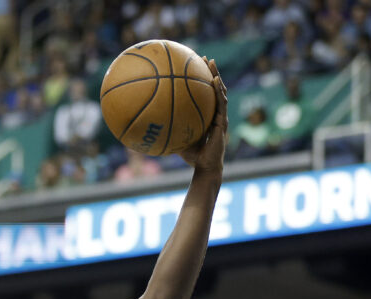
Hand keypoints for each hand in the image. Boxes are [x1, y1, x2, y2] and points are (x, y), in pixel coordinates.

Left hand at [179, 59, 226, 174]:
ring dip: (216, 75)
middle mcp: (215, 114)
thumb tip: (147, 123)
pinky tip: (215, 80)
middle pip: (213, 89)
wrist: (205, 167)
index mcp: (206, 116)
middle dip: (210, 72)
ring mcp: (220, 117)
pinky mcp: (222, 122)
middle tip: (203, 58)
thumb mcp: (176, 138)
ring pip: (220, 92)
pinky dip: (219, 90)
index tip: (194, 67)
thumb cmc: (191, 156)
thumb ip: (168, 129)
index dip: (201, 81)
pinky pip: (221, 103)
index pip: (205, 95)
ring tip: (211, 62)